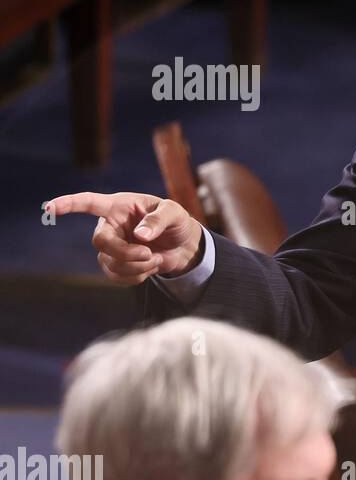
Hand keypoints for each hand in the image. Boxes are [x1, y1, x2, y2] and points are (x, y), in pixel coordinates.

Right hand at [45, 192, 203, 285]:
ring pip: (109, 262)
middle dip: (125, 253)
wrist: (183, 245)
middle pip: (100, 242)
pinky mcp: (115, 264)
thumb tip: (139, 235)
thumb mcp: (174, 213)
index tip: (49, 208)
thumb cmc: (175, 222)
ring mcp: (110, 246)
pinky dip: (136, 276)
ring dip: (137, 266)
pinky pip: (116, 276)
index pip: (88, 202)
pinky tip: (149, 268)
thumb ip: (158, 220)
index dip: (68, 204)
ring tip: (155, 258)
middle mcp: (109, 225)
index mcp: (118, 206)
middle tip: (149, 254)